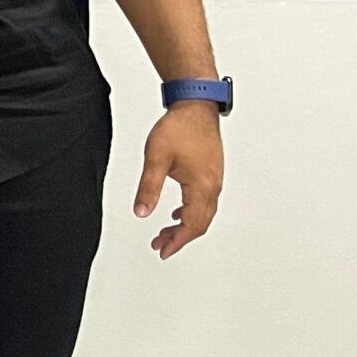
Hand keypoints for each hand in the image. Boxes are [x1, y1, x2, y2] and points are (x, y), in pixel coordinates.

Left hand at [134, 101, 222, 259]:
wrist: (195, 106)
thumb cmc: (180, 127)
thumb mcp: (156, 158)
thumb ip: (148, 187)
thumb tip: (141, 211)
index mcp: (202, 186)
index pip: (192, 224)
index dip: (177, 241)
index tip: (163, 251)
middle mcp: (213, 185)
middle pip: (200, 223)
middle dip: (180, 238)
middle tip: (161, 245)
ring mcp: (215, 179)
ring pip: (203, 213)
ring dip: (185, 226)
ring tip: (166, 233)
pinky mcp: (212, 172)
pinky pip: (204, 201)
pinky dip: (191, 212)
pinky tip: (177, 212)